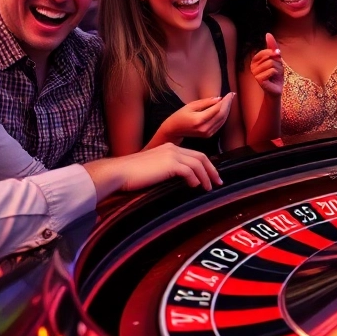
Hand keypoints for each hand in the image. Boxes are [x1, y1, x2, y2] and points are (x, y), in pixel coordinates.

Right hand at [85, 142, 220, 197]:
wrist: (118, 172)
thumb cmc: (131, 175)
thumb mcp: (153, 170)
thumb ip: (166, 171)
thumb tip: (179, 182)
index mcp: (169, 147)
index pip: (194, 154)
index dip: (205, 165)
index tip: (211, 176)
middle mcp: (172, 148)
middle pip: (200, 157)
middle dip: (211, 170)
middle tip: (218, 182)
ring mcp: (171, 155)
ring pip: (197, 164)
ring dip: (206, 177)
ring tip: (209, 188)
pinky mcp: (169, 164)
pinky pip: (189, 171)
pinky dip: (195, 179)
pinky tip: (195, 187)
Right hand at [161, 93, 234, 139]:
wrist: (174, 130)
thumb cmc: (180, 116)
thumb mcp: (190, 105)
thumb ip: (205, 102)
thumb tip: (219, 99)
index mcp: (199, 120)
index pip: (217, 109)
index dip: (225, 101)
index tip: (229, 93)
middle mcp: (205, 128)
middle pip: (222, 115)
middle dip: (228, 104)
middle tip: (232, 95)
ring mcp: (207, 133)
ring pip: (222, 120)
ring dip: (227, 109)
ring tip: (230, 100)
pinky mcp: (209, 135)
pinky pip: (220, 124)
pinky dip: (224, 116)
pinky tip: (225, 108)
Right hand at [251, 33, 283, 95]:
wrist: (276, 89)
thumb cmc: (276, 74)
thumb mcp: (276, 58)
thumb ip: (272, 46)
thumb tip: (268, 34)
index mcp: (255, 60)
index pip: (266, 51)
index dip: (274, 55)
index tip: (275, 62)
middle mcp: (252, 66)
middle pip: (270, 58)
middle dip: (277, 64)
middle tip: (275, 71)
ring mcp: (255, 73)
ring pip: (271, 64)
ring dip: (277, 70)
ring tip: (274, 75)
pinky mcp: (259, 79)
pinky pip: (272, 71)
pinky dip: (275, 74)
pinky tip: (272, 79)